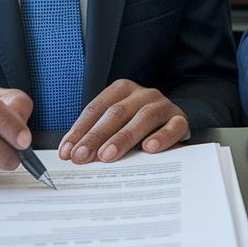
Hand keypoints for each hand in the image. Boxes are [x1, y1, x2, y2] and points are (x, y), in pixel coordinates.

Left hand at [58, 80, 188, 163]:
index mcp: (122, 90)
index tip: (67, 152)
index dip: (80, 130)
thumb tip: (72, 155)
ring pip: (143, 118)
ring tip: (107, 156)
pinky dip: (161, 137)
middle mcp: (142, 94)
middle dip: (95, 136)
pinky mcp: (180, 120)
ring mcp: (163, 105)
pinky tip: (150, 148)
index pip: (96, 109)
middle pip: (116, 113)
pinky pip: (173, 127)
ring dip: (123, 138)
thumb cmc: (138, 128)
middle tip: (82, 156)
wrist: (173, 125)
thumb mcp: (116, 127)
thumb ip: (97, 136)